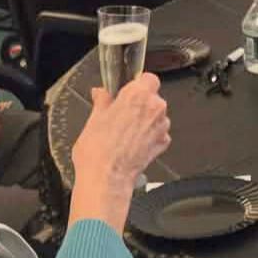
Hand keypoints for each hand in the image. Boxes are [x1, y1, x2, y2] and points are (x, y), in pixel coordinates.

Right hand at [69, 73, 169, 229]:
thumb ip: (102, 100)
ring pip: (157, 116)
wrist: (106, 178)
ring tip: (124, 133)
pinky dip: (149, 136)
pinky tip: (132, 144)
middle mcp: (154, 108)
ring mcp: (161, 126)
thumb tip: (101, 93)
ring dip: (145, 121)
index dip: (138, 84)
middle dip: (140, 104)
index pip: (148, 78)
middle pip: (153, 97)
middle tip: (121, 114)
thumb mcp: (94, 118)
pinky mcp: (163, 143)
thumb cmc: (98, 150)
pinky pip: (158, 133)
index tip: (127, 92)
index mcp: (137, 95)